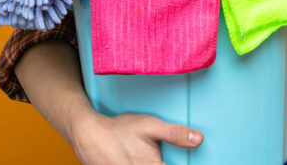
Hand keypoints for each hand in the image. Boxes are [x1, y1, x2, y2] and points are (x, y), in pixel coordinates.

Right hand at [71, 112, 202, 164]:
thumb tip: (199, 139)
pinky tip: (137, 158)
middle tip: (159, 157)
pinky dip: (138, 164)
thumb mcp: (151, 126)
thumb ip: (175, 134)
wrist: (88, 135)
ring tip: (151, 157)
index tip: (175, 160)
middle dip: (161, 162)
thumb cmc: (119, 130)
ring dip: (152, 164)